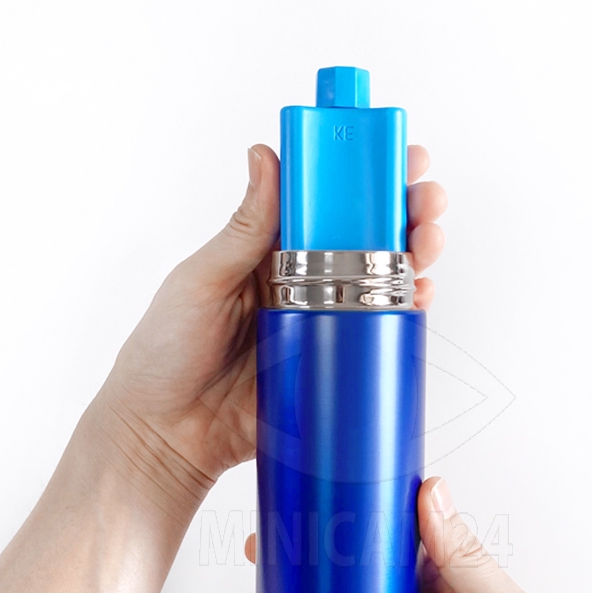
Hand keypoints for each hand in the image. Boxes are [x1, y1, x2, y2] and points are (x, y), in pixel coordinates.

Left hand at [90, 145, 446, 516]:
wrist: (164, 435)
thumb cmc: (164, 354)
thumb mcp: (202, 280)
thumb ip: (243, 228)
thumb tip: (267, 158)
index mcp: (266, 251)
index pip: (325, 204)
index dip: (364, 178)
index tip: (397, 157)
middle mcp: (299, 282)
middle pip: (365, 239)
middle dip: (405, 214)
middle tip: (426, 202)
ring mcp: (319, 324)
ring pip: (380, 282)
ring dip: (415, 256)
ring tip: (428, 243)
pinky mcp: (329, 366)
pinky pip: (375, 337)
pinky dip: (405, 314)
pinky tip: (419, 297)